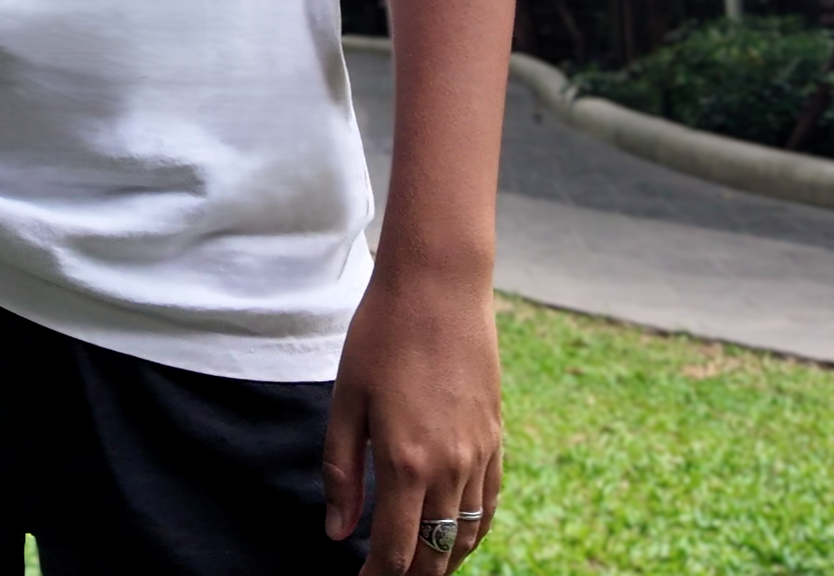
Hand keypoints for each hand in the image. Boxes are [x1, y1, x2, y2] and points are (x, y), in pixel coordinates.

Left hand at [323, 267, 502, 572]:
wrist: (439, 285)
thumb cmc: (382, 333)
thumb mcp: (347, 397)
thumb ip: (342, 470)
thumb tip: (338, 533)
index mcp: (406, 462)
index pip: (395, 554)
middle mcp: (450, 468)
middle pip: (433, 556)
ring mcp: (479, 454)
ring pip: (466, 536)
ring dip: (441, 562)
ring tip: (415, 568)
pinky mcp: (495, 436)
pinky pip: (491, 504)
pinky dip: (473, 531)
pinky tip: (455, 536)